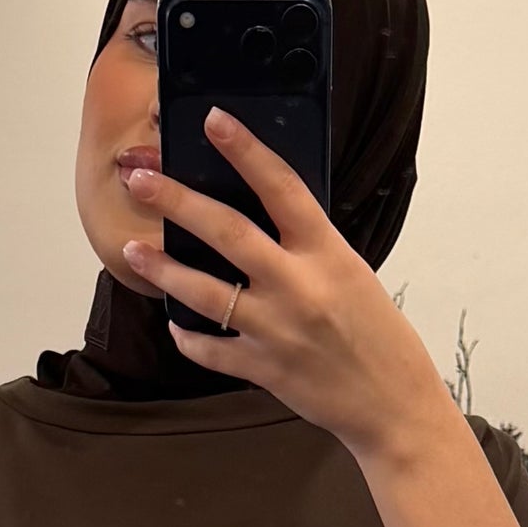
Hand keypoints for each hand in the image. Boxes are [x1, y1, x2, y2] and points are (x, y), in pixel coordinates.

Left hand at [123, 114, 525, 526]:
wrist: (394, 406)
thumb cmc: (379, 337)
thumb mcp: (353, 275)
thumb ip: (309, 249)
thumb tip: (263, 221)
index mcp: (328, 253)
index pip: (281, 187)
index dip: (245, 150)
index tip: (213, 120)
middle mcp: (298, 286)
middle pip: (226, 232)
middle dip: (177, 201)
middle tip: (139, 177)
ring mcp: (277, 330)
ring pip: (206, 293)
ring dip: (164, 269)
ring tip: (133, 249)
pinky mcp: (265, 369)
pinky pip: (212, 350)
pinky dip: (189, 337)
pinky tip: (174, 323)